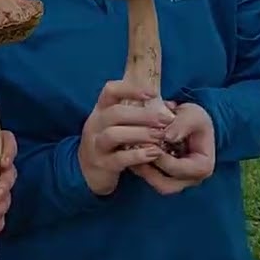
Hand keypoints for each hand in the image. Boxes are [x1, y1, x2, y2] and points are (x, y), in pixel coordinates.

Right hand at [77, 80, 176, 195]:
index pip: (110, 91)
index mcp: (101, 110)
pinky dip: (138, 155)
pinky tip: (154, 154)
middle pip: (115, 113)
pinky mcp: (102, 164)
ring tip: (160, 137)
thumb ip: (139, 115)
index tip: (153, 93)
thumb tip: (171, 105)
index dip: (130, 89)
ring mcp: (96, 144)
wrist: (88, 171)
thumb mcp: (118, 125)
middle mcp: (95, 124)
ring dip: (140, 134)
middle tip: (166, 120)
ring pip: (114, 135)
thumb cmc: (111, 143)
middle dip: (143, 115)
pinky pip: (119, 158)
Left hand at [131, 102, 215, 194]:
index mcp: (203, 167)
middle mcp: (191, 179)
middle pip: (166, 185)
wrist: (187, 121)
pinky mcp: (165, 177)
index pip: (179, 170)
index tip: (148, 144)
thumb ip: (182, 123)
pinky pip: (150, 179)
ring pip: (155, 184)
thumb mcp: (192, 114)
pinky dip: (139, 167)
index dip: (162, 159)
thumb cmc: (193, 118)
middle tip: (135, 152)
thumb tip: (167, 136)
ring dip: (141, 170)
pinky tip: (129, 152)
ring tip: (129, 152)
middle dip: (148, 170)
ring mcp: (178, 181)